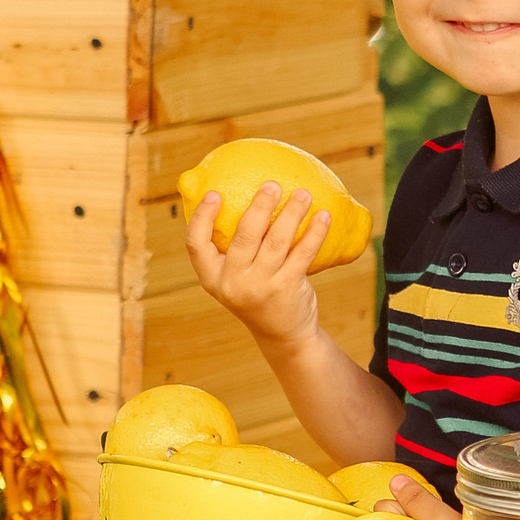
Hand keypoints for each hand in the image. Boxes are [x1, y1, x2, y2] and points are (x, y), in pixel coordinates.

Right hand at [186, 181, 329, 353]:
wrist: (282, 335)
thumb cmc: (257, 293)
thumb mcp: (236, 278)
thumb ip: (235, 249)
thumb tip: (248, 197)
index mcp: (213, 277)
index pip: (195, 245)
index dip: (202, 218)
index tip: (215, 193)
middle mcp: (233, 283)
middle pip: (243, 237)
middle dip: (259, 206)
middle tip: (272, 185)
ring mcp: (260, 287)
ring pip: (277, 241)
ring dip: (292, 213)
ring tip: (304, 194)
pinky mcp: (287, 289)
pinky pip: (303, 254)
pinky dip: (314, 233)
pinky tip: (323, 216)